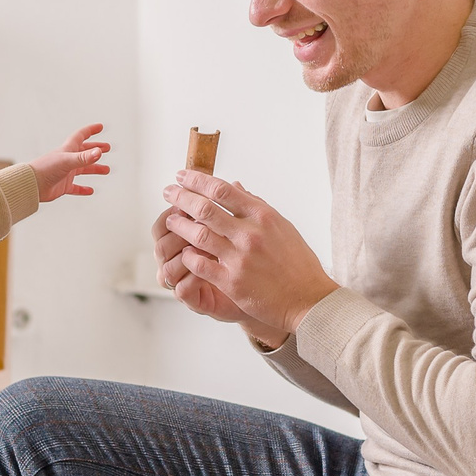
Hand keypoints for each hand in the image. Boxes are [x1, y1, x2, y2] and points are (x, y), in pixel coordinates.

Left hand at [32, 124, 109, 202]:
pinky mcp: (63, 185)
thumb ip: (84, 158)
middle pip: (84, 152)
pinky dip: (83, 188)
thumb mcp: (67, 161)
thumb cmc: (45, 169)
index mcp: (68, 150)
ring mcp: (65, 173)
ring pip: (83, 169)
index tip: (100, 127)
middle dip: (96, 149)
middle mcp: (67, 159)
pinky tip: (90, 190)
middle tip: (107, 148)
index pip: (81, 136)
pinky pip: (75, 187)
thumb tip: (99, 152)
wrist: (31, 184)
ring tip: (106, 170)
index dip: (90, 130)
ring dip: (94, 168)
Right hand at [151, 205, 259, 329]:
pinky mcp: (193, 299)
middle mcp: (179, 260)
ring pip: (166, 267)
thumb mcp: (242, 233)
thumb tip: (235, 184)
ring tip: (205, 245)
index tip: (191, 198)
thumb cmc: (248, 261)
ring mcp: (184, 280)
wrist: (267, 294)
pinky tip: (207, 267)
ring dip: (183, 253)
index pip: (165, 222)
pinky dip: (192, 276)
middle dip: (177, 230)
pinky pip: (181, 288)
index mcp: (185, 240)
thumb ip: (234, 211)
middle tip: (192, 219)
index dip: (175, 209)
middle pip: (160, 243)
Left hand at [160, 169, 337, 340]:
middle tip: (168, 192)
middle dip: (182, 197)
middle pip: (205, 207)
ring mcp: (240, 258)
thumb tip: (236, 185)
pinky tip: (183, 252)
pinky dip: (188, 255)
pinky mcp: (232, 281)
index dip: (198, 180)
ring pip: (199, 234)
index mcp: (264, 216)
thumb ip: (257, 206)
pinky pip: (200, 264)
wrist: (308, 299)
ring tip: (170, 220)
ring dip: (180, 225)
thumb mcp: (282, 227)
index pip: (223, 189)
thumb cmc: (298, 263)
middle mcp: (250, 234)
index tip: (183, 176)